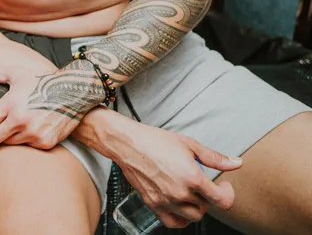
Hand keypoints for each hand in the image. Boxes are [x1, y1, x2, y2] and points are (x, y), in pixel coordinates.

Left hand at [0, 65, 83, 149]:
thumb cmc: (43, 81)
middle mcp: (20, 121)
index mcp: (10, 104)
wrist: (73, 92)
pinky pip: (27, 146)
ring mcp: (33, 134)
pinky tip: (31, 127)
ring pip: (9, 144)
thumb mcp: (16, 72)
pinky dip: (25, 139)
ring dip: (8, 137)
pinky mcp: (45, 142)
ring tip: (15, 125)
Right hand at [109, 121, 239, 227]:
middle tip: (203, 184)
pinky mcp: (153, 204)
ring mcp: (166, 200)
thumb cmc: (154, 140)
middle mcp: (180, 193)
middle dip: (209, 196)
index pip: (222, 201)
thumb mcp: (189, 144)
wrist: (127, 143)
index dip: (228, 194)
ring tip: (192, 193)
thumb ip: (215, 158)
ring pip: (193, 216)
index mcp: (193, 177)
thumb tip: (236, 163)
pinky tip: (181, 207)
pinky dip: (181, 219)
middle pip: (207, 207)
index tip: (224, 186)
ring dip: (197, 207)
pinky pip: (174, 222)